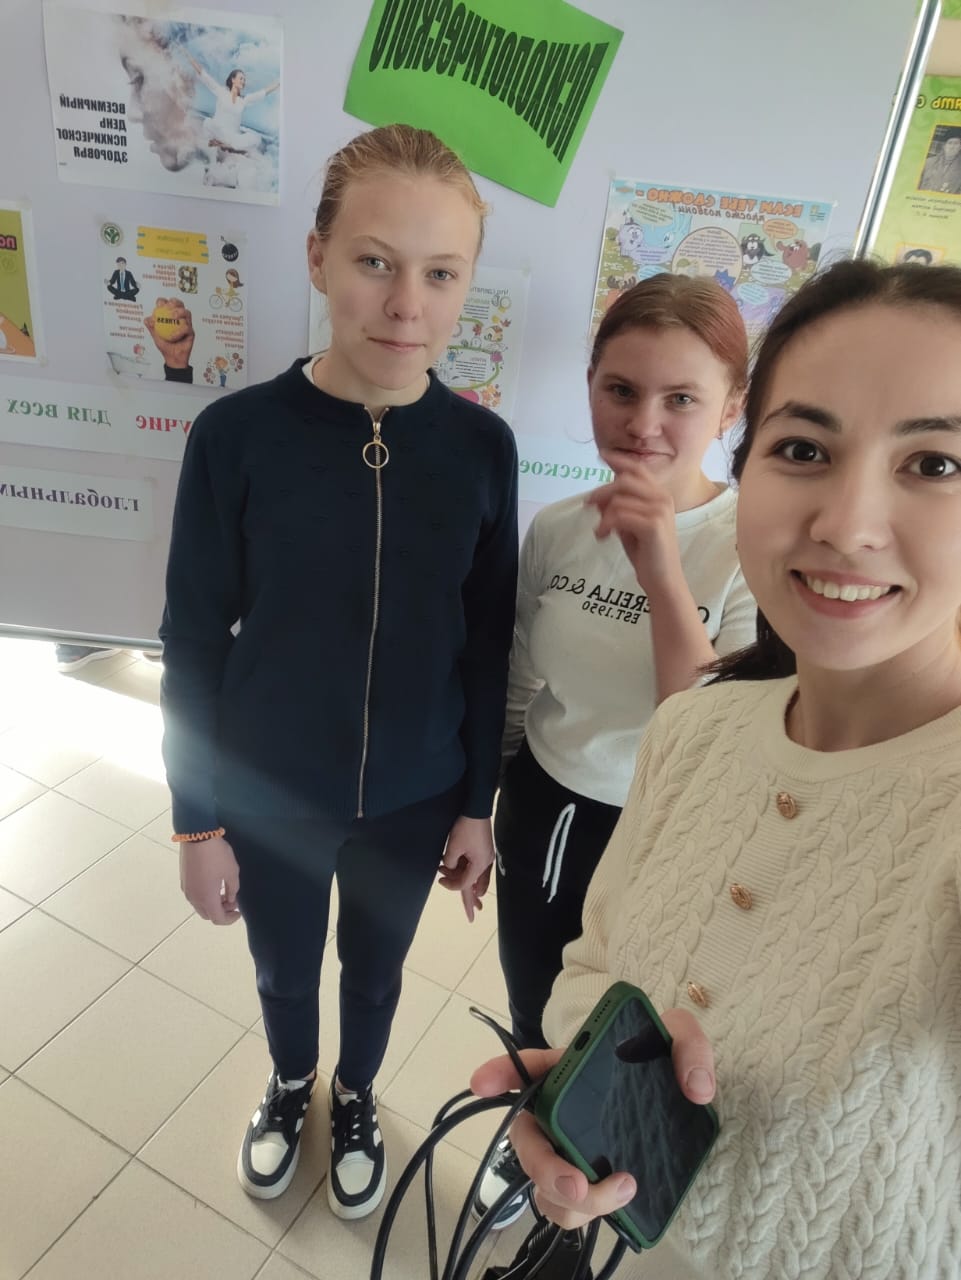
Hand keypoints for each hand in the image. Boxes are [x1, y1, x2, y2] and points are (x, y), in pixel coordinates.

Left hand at [144, 297, 194, 368]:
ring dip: (179, 312)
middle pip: (179, 304)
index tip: (158, 305)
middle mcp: (179, 318)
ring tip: (172, 317)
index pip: (167, 304)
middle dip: (174, 302)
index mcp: (169, 316)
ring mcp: (186, 324)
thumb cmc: (165, 346)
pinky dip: (179, 331)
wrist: (173, 358)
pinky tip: (173, 336)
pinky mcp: (191, 332)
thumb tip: (147, 319)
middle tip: (168, 307)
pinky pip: (187, 328)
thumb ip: (152, 328)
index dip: (163, 301)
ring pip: (186, 312)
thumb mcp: (155, 337)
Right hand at [179, 834, 240, 924]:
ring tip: (224, 892)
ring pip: (199, 905)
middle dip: (221, 911)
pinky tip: (213, 884)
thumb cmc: (217, 854)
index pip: (218, 919)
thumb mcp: (232, 872)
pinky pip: (194, 895)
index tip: (238, 912)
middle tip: (232, 901)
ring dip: (212, 903)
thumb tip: (230, 899)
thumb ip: (233, 889)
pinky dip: (205, 896)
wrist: (197, 836)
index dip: (230, 919)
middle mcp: (194, 897)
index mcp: (207, 898)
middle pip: (207, 914)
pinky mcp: (183, 880)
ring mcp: (186, 889)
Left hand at [437, 815, 493, 921]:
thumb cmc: (465, 828)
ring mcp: (486, 856)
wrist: (476, 809)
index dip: (451, 885)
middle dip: (471, 900)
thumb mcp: (453, 847)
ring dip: (468, 883)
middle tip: (471, 915)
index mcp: (479, 864)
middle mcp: (485, 863)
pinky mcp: (484, 850)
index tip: (440, 880)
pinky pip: (478, 868)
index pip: (464, 883)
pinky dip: (472, 875)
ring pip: (477, 877)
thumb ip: (450, 863)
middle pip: (476, 885)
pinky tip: (473, 881)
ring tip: (466, 894)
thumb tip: (449, 867)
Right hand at [470, 1009, 714, 1230]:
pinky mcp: (584, 1182)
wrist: (667, 1100)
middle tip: (579, 1186)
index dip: (500, 1073)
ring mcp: (566, 1150)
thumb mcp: (673, 1034)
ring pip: (546, 1186)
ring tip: (621, 1192)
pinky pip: (568, 1210)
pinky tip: (620, 1204)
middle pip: (528, 1143)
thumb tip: (696, 1088)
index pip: (525, 1066)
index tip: (480, 1081)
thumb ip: (688, 1045)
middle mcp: (556, 1113)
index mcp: (568, 1070)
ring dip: (573, 1201)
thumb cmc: (654, 1059)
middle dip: (545, 1169)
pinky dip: (588, 1215)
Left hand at [585, 451, 680, 589]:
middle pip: (624, 480)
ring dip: (603, 515)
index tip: (601, 454)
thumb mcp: (628, 525)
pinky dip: (605, 525)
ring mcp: (660, 510)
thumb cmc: (647, 553)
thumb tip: (598, 497)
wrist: (663, 580)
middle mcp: (662, 498)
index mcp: (659, 495)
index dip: (619, 460)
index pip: (638, 469)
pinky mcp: (653, 524)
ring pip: (619, 498)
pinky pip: (619, 514)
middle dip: (602, 491)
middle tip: (588, 505)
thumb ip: (618, 508)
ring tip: (600, 532)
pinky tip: (603, 537)